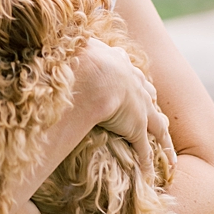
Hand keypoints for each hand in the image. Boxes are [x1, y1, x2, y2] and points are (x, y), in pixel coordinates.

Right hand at [76, 39, 168, 171]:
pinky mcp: (137, 127)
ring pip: (158, 128)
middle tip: (157, 118)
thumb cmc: (80, 57)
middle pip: (149, 99)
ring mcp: (139, 108)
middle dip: (152, 108)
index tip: (136, 86)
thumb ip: (64, 47)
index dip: (133, 83)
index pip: (131, 75)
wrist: (95, 72)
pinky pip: (144, 150)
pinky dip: (147, 163)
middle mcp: (136, 86)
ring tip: (168, 156)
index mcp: (120, 66)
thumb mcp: (73, 47)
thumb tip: (45, 39)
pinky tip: (150, 174)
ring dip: (163, 142)